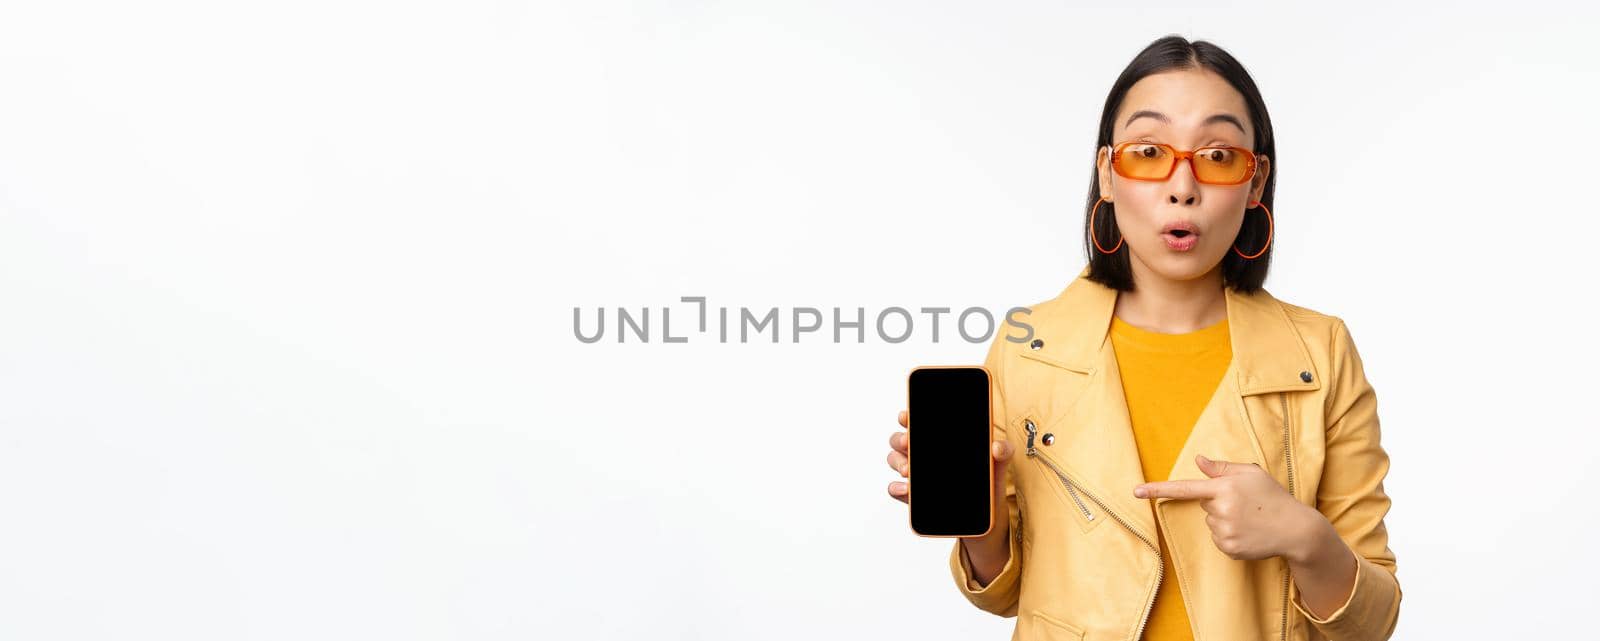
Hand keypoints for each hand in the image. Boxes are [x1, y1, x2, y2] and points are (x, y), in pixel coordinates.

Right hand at [886, 410, 1013, 539]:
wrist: (985, 522)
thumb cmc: (987, 487)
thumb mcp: (997, 468)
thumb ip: (1002, 453)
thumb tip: (998, 446)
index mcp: (941, 442)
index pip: (919, 424)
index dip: (908, 417)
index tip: (906, 416)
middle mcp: (924, 456)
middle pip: (901, 440)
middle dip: (900, 439)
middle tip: (907, 442)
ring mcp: (917, 476)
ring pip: (896, 461)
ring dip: (898, 462)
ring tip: (908, 470)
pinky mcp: (914, 498)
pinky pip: (897, 490)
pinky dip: (897, 488)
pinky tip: (906, 490)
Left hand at [1133, 454, 1319, 561]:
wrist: (1297, 530)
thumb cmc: (1273, 497)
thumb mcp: (1251, 474)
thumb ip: (1222, 468)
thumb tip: (1198, 460)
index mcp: (1224, 488)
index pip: (1185, 488)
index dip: (1158, 489)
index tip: (1135, 491)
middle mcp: (1221, 510)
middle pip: (1204, 505)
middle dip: (1219, 502)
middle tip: (1245, 504)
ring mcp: (1224, 532)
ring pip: (1210, 522)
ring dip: (1224, 520)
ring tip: (1250, 519)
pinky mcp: (1229, 549)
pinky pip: (1218, 539)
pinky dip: (1230, 536)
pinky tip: (1249, 533)